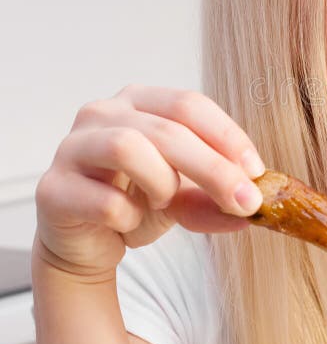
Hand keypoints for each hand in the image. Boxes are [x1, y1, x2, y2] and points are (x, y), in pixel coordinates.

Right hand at [34, 84, 266, 277]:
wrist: (89, 242)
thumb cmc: (138, 202)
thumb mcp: (189, 197)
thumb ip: (218, 198)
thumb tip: (255, 209)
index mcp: (140, 101)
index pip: (190, 104)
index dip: (228, 136)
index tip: (257, 172)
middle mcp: (103, 113)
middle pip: (168, 129)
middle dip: (215, 169)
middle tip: (245, 202)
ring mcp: (72, 147)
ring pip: (128, 147)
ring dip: (162, 183)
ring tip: (164, 202)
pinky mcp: (52, 188)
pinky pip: (104, 200)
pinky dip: (130, 218)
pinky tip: (129, 224)